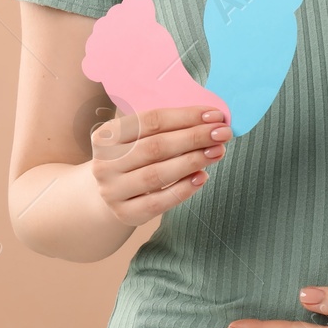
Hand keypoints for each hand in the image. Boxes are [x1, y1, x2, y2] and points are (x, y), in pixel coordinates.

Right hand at [89, 106, 230, 226]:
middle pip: (155, 147)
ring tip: (217, 151)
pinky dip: (183, 189)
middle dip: (194, 137)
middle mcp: (104, 163)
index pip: (150, 121)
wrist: (112, 193)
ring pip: (157, 174)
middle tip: (222, 133)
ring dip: (192, 161)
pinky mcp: (125, 213)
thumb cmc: (134, 157)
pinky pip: (159, 202)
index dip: (185, 117)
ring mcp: (112, 190)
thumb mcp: (139, 138)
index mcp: (106, 135)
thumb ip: (167, 128)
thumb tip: (210, 120)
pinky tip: (202, 177)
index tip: (214, 115)